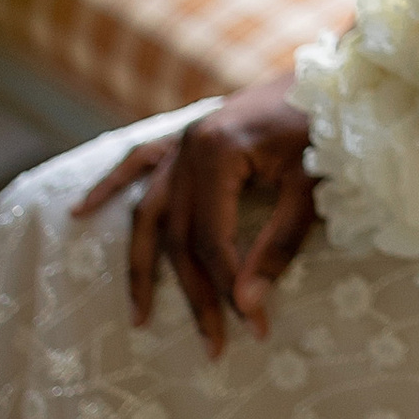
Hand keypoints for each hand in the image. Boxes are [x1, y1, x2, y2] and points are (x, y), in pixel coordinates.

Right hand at [70, 72, 318, 355]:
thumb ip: (279, 244)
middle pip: (178, 236)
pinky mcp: (189, 135)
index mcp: (217, 153)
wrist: (338, 72)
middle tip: (213, 346)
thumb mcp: (312, 186)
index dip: (230, 286)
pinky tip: (80, 212)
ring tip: (139, 316)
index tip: (254, 327)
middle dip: (195, 294)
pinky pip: (139, 162)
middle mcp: (189, 146)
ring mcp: (184, 139)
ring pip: (151, 212)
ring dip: (144, 266)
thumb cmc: (331, 125)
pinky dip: (110, 186)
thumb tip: (247, 306)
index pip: (212, 239)